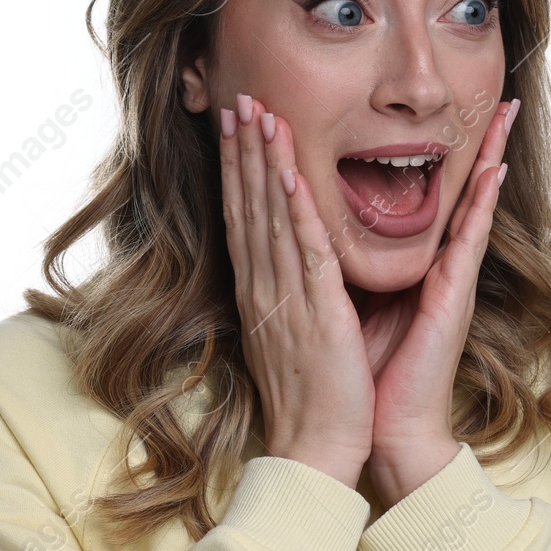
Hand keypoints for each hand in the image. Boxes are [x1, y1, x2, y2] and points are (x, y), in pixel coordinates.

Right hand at [218, 91, 372, 487]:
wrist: (316, 451)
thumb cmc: (312, 399)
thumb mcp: (293, 336)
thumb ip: (287, 297)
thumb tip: (283, 269)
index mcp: (260, 293)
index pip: (244, 217)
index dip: (238, 169)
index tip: (234, 126)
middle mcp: (263, 288)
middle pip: (247, 206)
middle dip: (243, 150)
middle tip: (237, 99)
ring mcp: (284, 298)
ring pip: (269, 217)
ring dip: (263, 163)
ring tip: (259, 114)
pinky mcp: (313, 313)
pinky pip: (302, 251)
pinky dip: (294, 210)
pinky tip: (289, 175)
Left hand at [364, 97, 517, 508]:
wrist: (381, 431)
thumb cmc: (370, 376)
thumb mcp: (359, 306)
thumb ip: (360, 272)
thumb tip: (339, 239)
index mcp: (417, 268)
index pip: (435, 199)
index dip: (448, 158)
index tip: (462, 116)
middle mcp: (440, 268)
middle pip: (464, 192)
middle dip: (482, 143)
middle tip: (501, 97)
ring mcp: (451, 281)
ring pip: (472, 205)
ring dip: (488, 156)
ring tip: (503, 114)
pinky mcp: (451, 299)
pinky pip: (465, 241)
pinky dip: (476, 204)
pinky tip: (489, 171)